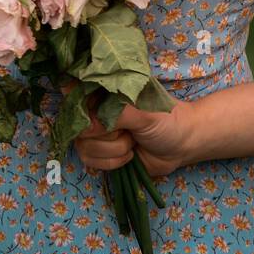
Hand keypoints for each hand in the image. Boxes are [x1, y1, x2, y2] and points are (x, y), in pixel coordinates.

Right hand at [61, 82, 194, 178]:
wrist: (180, 146)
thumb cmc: (166, 120)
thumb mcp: (144, 112)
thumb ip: (116, 113)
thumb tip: (88, 125)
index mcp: (104, 90)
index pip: (74, 91)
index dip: (79, 104)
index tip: (100, 116)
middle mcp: (95, 110)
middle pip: (79, 126)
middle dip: (107, 134)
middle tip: (128, 130)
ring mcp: (95, 133)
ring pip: (85, 147)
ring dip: (114, 150)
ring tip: (132, 141)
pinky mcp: (99, 154)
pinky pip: (90, 162)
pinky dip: (113, 163)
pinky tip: (129, 156)